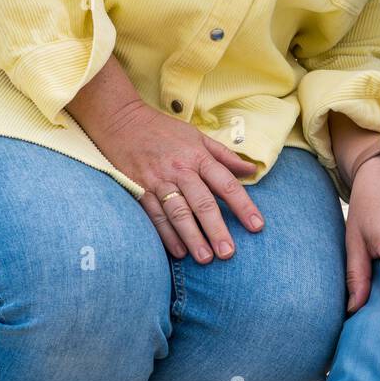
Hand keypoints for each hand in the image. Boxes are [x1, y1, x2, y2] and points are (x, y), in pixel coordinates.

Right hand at [91, 99, 264, 264]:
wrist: (122, 122)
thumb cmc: (165, 130)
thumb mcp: (198, 136)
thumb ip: (225, 156)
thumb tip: (252, 170)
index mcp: (198, 156)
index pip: (226, 183)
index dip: (243, 205)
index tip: (257, 226)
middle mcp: (180, 170)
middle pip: (203, 203)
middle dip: (217, 229)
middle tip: (229, 253)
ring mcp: (158, 182)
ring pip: (179, 213)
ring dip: (193, 237)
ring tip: (206, 258)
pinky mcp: (139, 190)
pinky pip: (155, 216)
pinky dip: (167, 235)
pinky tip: (179, 252)